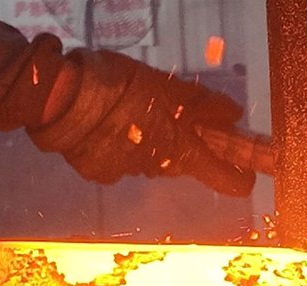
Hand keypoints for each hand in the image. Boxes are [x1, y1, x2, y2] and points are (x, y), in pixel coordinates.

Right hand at [28, 50, 254, 195]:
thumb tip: (233, 114)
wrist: (58, 97)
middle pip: (180, 162)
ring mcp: (124, 174)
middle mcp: (156, 169)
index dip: (239, 176)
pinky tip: (103, 124)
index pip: (224, 178)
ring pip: (146, 159)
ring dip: (144, 140)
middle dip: (179, 141)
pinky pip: (116, 161)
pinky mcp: (97, 172)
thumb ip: (201, 103)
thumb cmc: (117, 86)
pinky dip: (115, 145)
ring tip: (125, 109)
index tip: (248, 174)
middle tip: (165, 111)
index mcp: (180, 151)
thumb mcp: (166, 86)